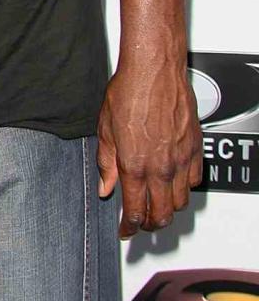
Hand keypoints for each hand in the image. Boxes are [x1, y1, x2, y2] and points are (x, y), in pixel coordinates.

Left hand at [97, 62, 202, 237]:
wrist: (154, 70)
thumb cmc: (128, 92)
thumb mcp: (105, 129)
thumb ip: (106, 163)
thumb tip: (106, 186)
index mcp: (134, 165)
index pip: (135, 212)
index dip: (129, 228)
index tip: (125, 231)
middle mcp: (160, 167)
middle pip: (161, 214)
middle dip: (149, 225)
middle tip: (140, 223)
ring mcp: (181, 158)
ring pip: (180, 202)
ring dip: (168, 209)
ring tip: (156, 205)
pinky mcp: (195, 147)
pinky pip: (195, 180)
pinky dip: (186, 188)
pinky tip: (175, 183)